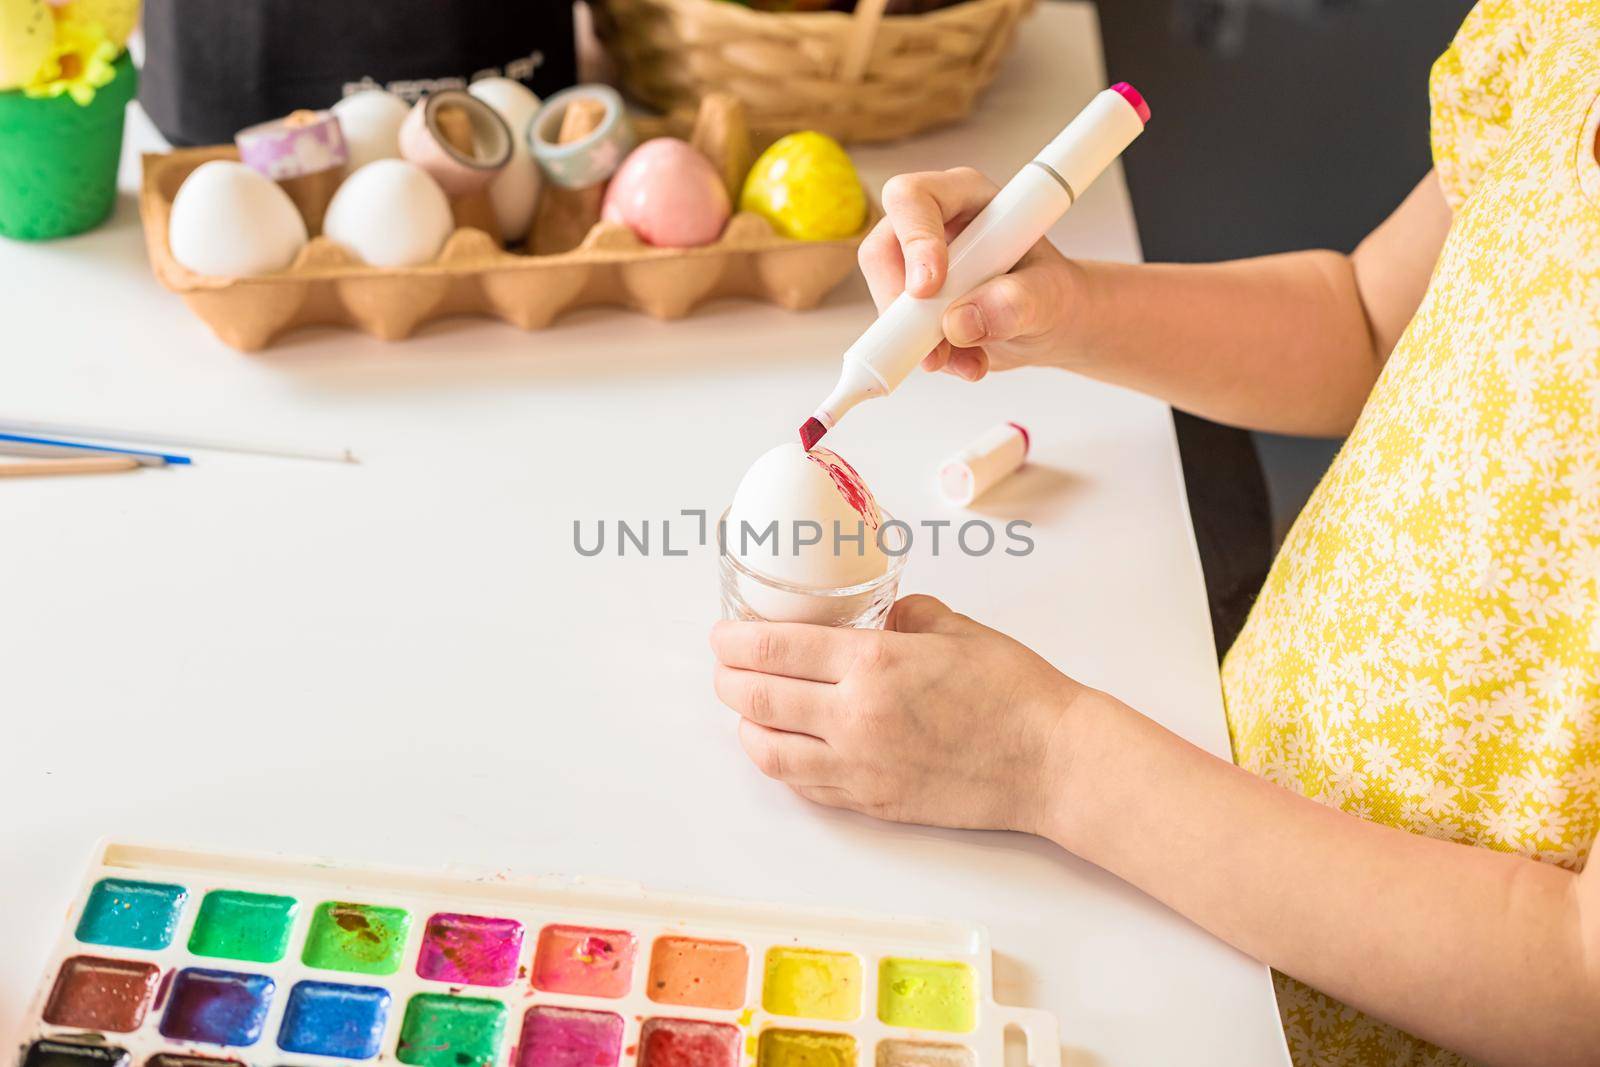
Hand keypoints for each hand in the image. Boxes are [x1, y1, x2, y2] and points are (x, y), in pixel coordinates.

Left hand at [709, 594, 1089, 835]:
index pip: (774, 649)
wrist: (1052, 762)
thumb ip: (903, 616)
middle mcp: (854, 717)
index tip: (722, 634)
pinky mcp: (871, 803)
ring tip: (746, 709)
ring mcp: (859, 767)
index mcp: (872, 664)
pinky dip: (781, 762)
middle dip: (728, 679)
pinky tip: (784, 745)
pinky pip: (804, 784)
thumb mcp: (955, 628)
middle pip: (757, 699)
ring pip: (769, 750)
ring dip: (746, 726)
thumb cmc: (1014, 692)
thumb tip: (875, 616)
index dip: (734, 640)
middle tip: (724, 666)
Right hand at [858, 167, 1085, 381]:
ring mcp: (913, 266)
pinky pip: (895, 333)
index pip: (915, 199)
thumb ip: (1016, 301)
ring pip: (886, 299)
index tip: (929, 287)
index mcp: (965, 196)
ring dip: (918, 340)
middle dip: (902, 303)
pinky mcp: (909, 305)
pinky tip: (965, 361)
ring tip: (971, 359)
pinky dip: (925, 355)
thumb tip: (961, 320)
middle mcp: (932, 225)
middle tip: (935, 340)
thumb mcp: (1051, 295)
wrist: (1051, 323)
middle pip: (882, 252)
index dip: (915, 239)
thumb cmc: (1052, 292)